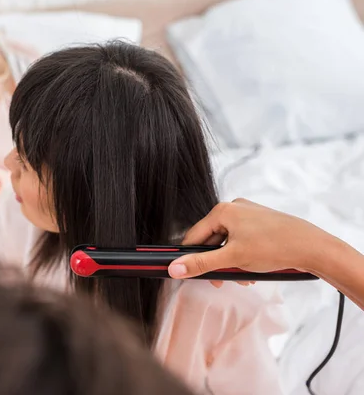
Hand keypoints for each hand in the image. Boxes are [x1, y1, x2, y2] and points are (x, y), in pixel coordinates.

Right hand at [168, 198, 335, 279]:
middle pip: (211, 240)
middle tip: (222, 281)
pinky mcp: (259, 222)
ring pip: (227, 242)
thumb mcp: (233, 259)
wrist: (313, 247)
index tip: (187, 273)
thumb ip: (201, 264)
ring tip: (243, 277)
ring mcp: (248, 214)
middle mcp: (233, 208)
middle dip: (216, 263)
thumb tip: (175, 268)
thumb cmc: (276, 247)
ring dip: (230, 262)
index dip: (189, 257)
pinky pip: (241, 240)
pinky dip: (242, 256)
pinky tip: (252, 269)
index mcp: (222, 210)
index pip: (193, 236)